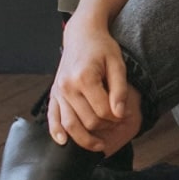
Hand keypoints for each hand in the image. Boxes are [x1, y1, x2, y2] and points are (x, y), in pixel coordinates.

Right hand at [47, 14, 142, 153]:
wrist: (82, 34)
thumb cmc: (102, 47)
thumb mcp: (117, 63)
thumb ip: (120, 90)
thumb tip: (121, 114)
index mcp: (84, 77)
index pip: (103, 110)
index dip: (117, 118)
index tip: (126, 116)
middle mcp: (67, 86)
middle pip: (87, 120)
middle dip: (105, 128)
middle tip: (117, 127)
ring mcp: (58, 91)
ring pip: (70, 124)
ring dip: (84, 139)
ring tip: (99, 145)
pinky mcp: (53, 93)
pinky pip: (52, 117)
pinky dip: (57, 132)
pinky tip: (64, 142)